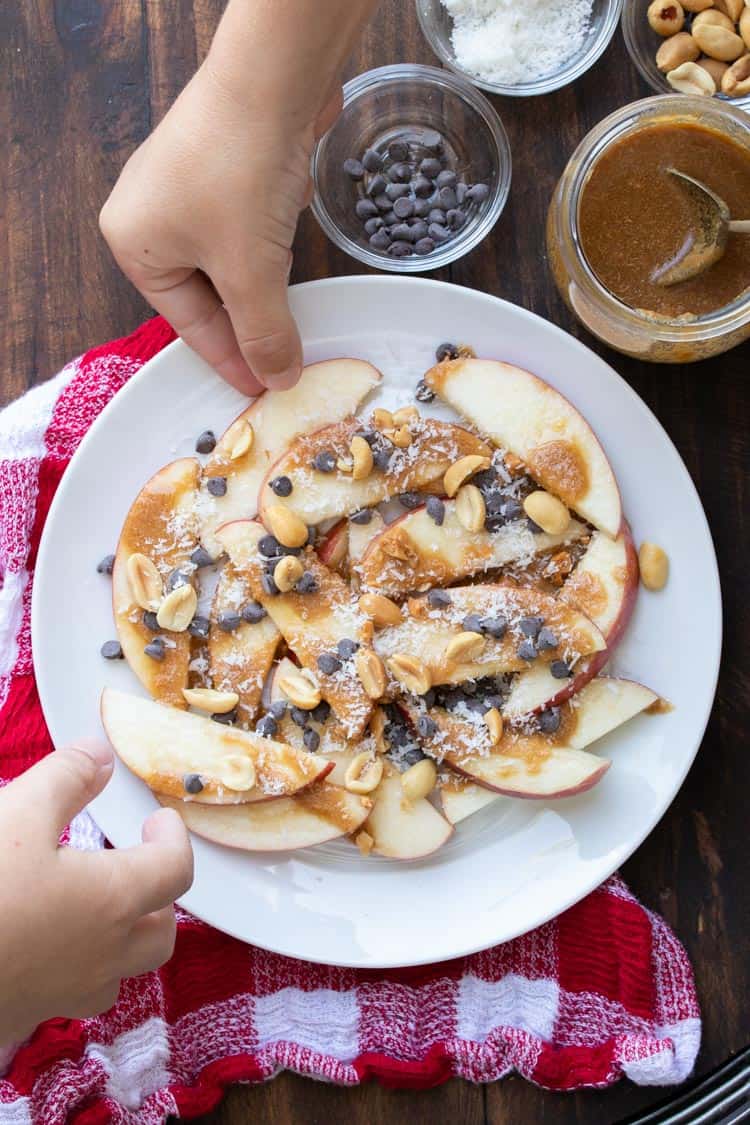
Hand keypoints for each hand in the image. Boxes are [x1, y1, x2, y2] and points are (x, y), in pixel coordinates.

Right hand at [0, 741, 192, 1044]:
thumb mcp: (18, 815)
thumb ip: (65, 778)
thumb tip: (99, 756)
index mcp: (113, 900)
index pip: (176, 869)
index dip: (174, 838)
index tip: (158, 820)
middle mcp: (102, 955)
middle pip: (159, 933)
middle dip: (157, 896)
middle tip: (133, 864)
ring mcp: (65, 994)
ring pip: (118, 973)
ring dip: (120, 940)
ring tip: (93, 907)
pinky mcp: (25, 1015)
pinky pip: (70, 995)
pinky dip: (74, 967)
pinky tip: (42, 944)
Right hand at [100, 62, 339, 395]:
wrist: (270, 80)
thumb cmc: (239, 174)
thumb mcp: (250, 272)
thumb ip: (264, 332)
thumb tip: (277, 378)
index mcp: (134, 244)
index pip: (188, 323)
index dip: (230, 360)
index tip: (262, 387)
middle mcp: (149, 216)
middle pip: (206, 295)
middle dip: (247, 325)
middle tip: (282, 364)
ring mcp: (186, 188)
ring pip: (228, 264)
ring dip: (260, 290)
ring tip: (290, 325)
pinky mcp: (222, 168)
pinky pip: (242, 230)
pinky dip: (265, 253)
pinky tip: (286, 268)